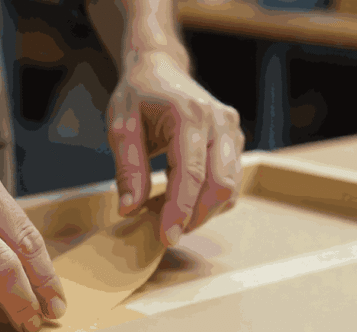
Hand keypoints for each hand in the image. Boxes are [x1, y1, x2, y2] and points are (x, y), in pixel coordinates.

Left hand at [107, 51, 245, 245]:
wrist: (160, 68)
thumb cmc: (138, 94)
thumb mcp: (121, 126)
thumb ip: (127, 169)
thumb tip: (130, 209)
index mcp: (190, 115)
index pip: (191, 174)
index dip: (180, 211)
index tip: (165, 238)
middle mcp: (219, 122)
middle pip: (220, 185)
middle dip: (195, 217)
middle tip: (165, 231)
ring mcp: (232, 130)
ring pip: (230, 187)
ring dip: (203, 211)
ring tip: (168, 211)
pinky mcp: (235, 140)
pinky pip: (231, 180)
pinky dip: (210, 199)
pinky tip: (183, 198)